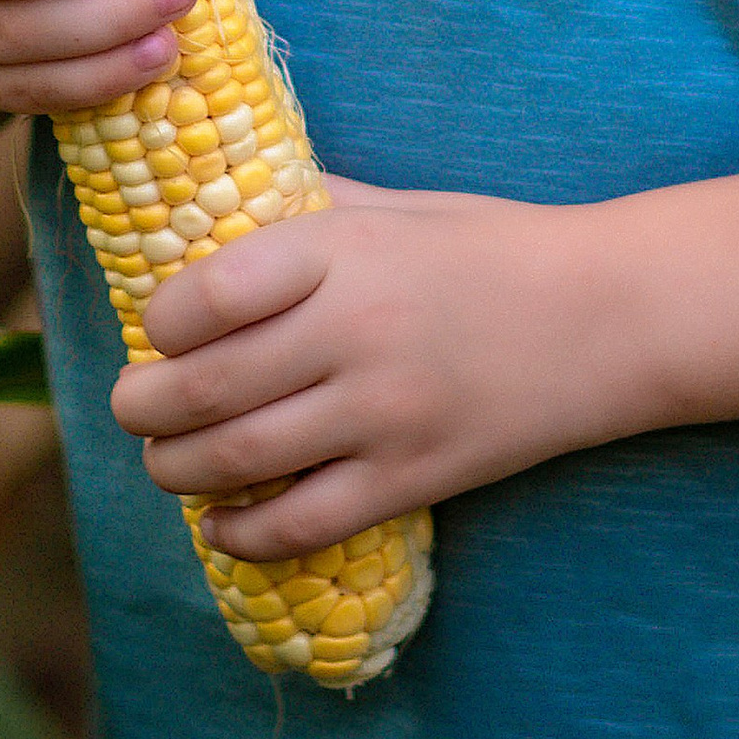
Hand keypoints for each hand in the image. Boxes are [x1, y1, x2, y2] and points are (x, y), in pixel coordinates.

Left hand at [108, 178, 601, 559]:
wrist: (607, 315)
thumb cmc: (493, 246)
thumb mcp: (396, 206)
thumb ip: (307, 209)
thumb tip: (216, 205)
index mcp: (343, 251)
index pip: (208, 294)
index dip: (161, 321)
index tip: (156, 329)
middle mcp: (354, 331)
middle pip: (206, 387)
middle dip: (143, 407)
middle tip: (131, 406)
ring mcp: (384, 412)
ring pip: (240, 459)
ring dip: (177, 470)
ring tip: (164, 461)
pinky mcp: (414, 476)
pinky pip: (304, 522)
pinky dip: (245, 533)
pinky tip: (223, 524)